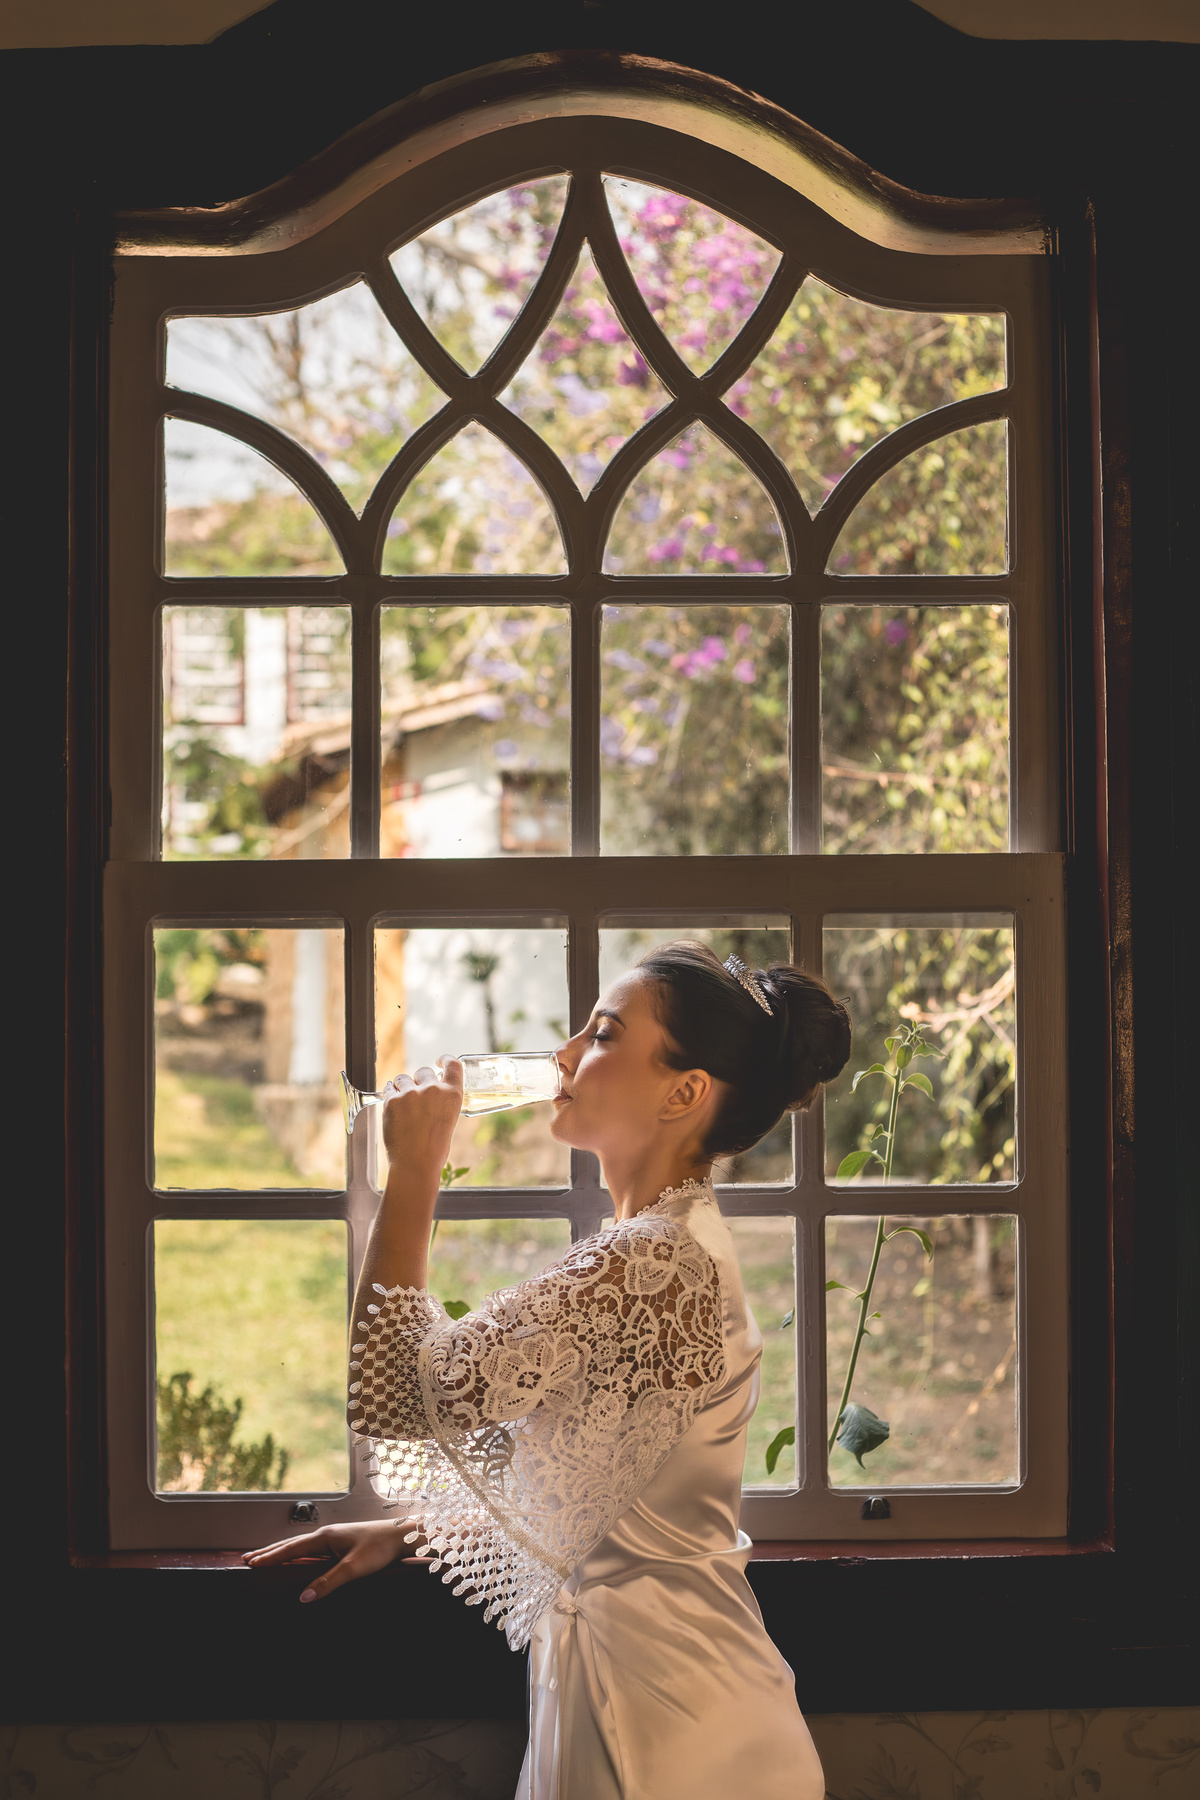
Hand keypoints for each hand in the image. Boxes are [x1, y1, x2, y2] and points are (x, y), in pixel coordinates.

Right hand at [242, 1518, 428, 1602]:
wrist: (404, 1536)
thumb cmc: (381, 1548)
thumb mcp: (353, 1569)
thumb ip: (327, 1583)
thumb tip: (303, 1598)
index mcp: (325, 1536)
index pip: (290, 1548)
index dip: (270, 1557)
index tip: (250, 1563)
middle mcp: (327, 1534)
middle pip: (292, 1544)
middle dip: (270, 1552)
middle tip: (249, 1559)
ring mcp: (336, 1537)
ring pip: (302, 1545)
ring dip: (283, 1551)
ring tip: (268, 1557)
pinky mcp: (344, 1543)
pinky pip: (314, 1549)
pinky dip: (299, 1554)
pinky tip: (300, 1560)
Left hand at [381, 1058, 462, 1174]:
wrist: (415, 1164)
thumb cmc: (434, 1149)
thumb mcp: (448, 1120)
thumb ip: (440, 1101)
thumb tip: (428, 1092)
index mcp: (452, 1095)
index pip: (452, 1065)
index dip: (445, 1059)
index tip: (438, 1061)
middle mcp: (433, 1090)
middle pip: (423, 1071)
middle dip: (418, 1081)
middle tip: (416, 1097)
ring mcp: (411, 1094)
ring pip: (402, 1078)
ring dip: (402, 1087)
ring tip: (403, 1107)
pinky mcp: (392, 1100)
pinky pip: (388, 1089)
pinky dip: (390, 1096)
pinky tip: (394, 1110)